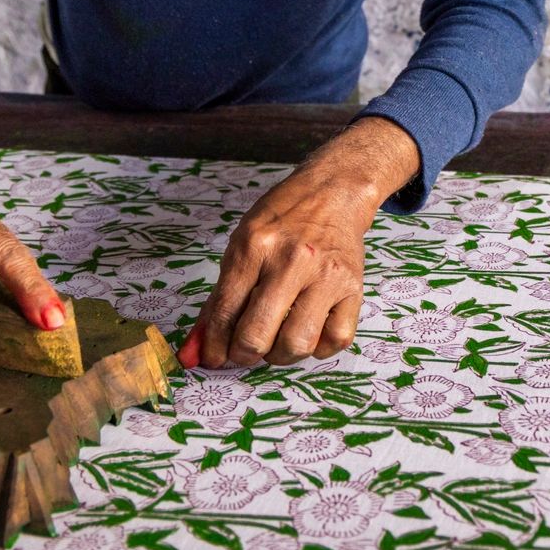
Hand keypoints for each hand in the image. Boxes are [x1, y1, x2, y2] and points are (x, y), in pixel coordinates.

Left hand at [191, 117, 420, 368]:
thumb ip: (221, 297)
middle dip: (243, 355)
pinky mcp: (354, 287)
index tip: (213, 357)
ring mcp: (326, 275)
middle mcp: (291, 260)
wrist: (333, 192)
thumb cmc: (283, 218)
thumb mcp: (242, 243)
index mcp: (254, 245)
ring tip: (277, 340)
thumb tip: (196, 349)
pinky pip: (335, 340)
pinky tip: (309, 331)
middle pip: (257, 335)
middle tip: (244, 351)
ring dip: (280, 355)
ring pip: (297, 344)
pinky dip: (319, 348)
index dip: (213, 345)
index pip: (225, 311)